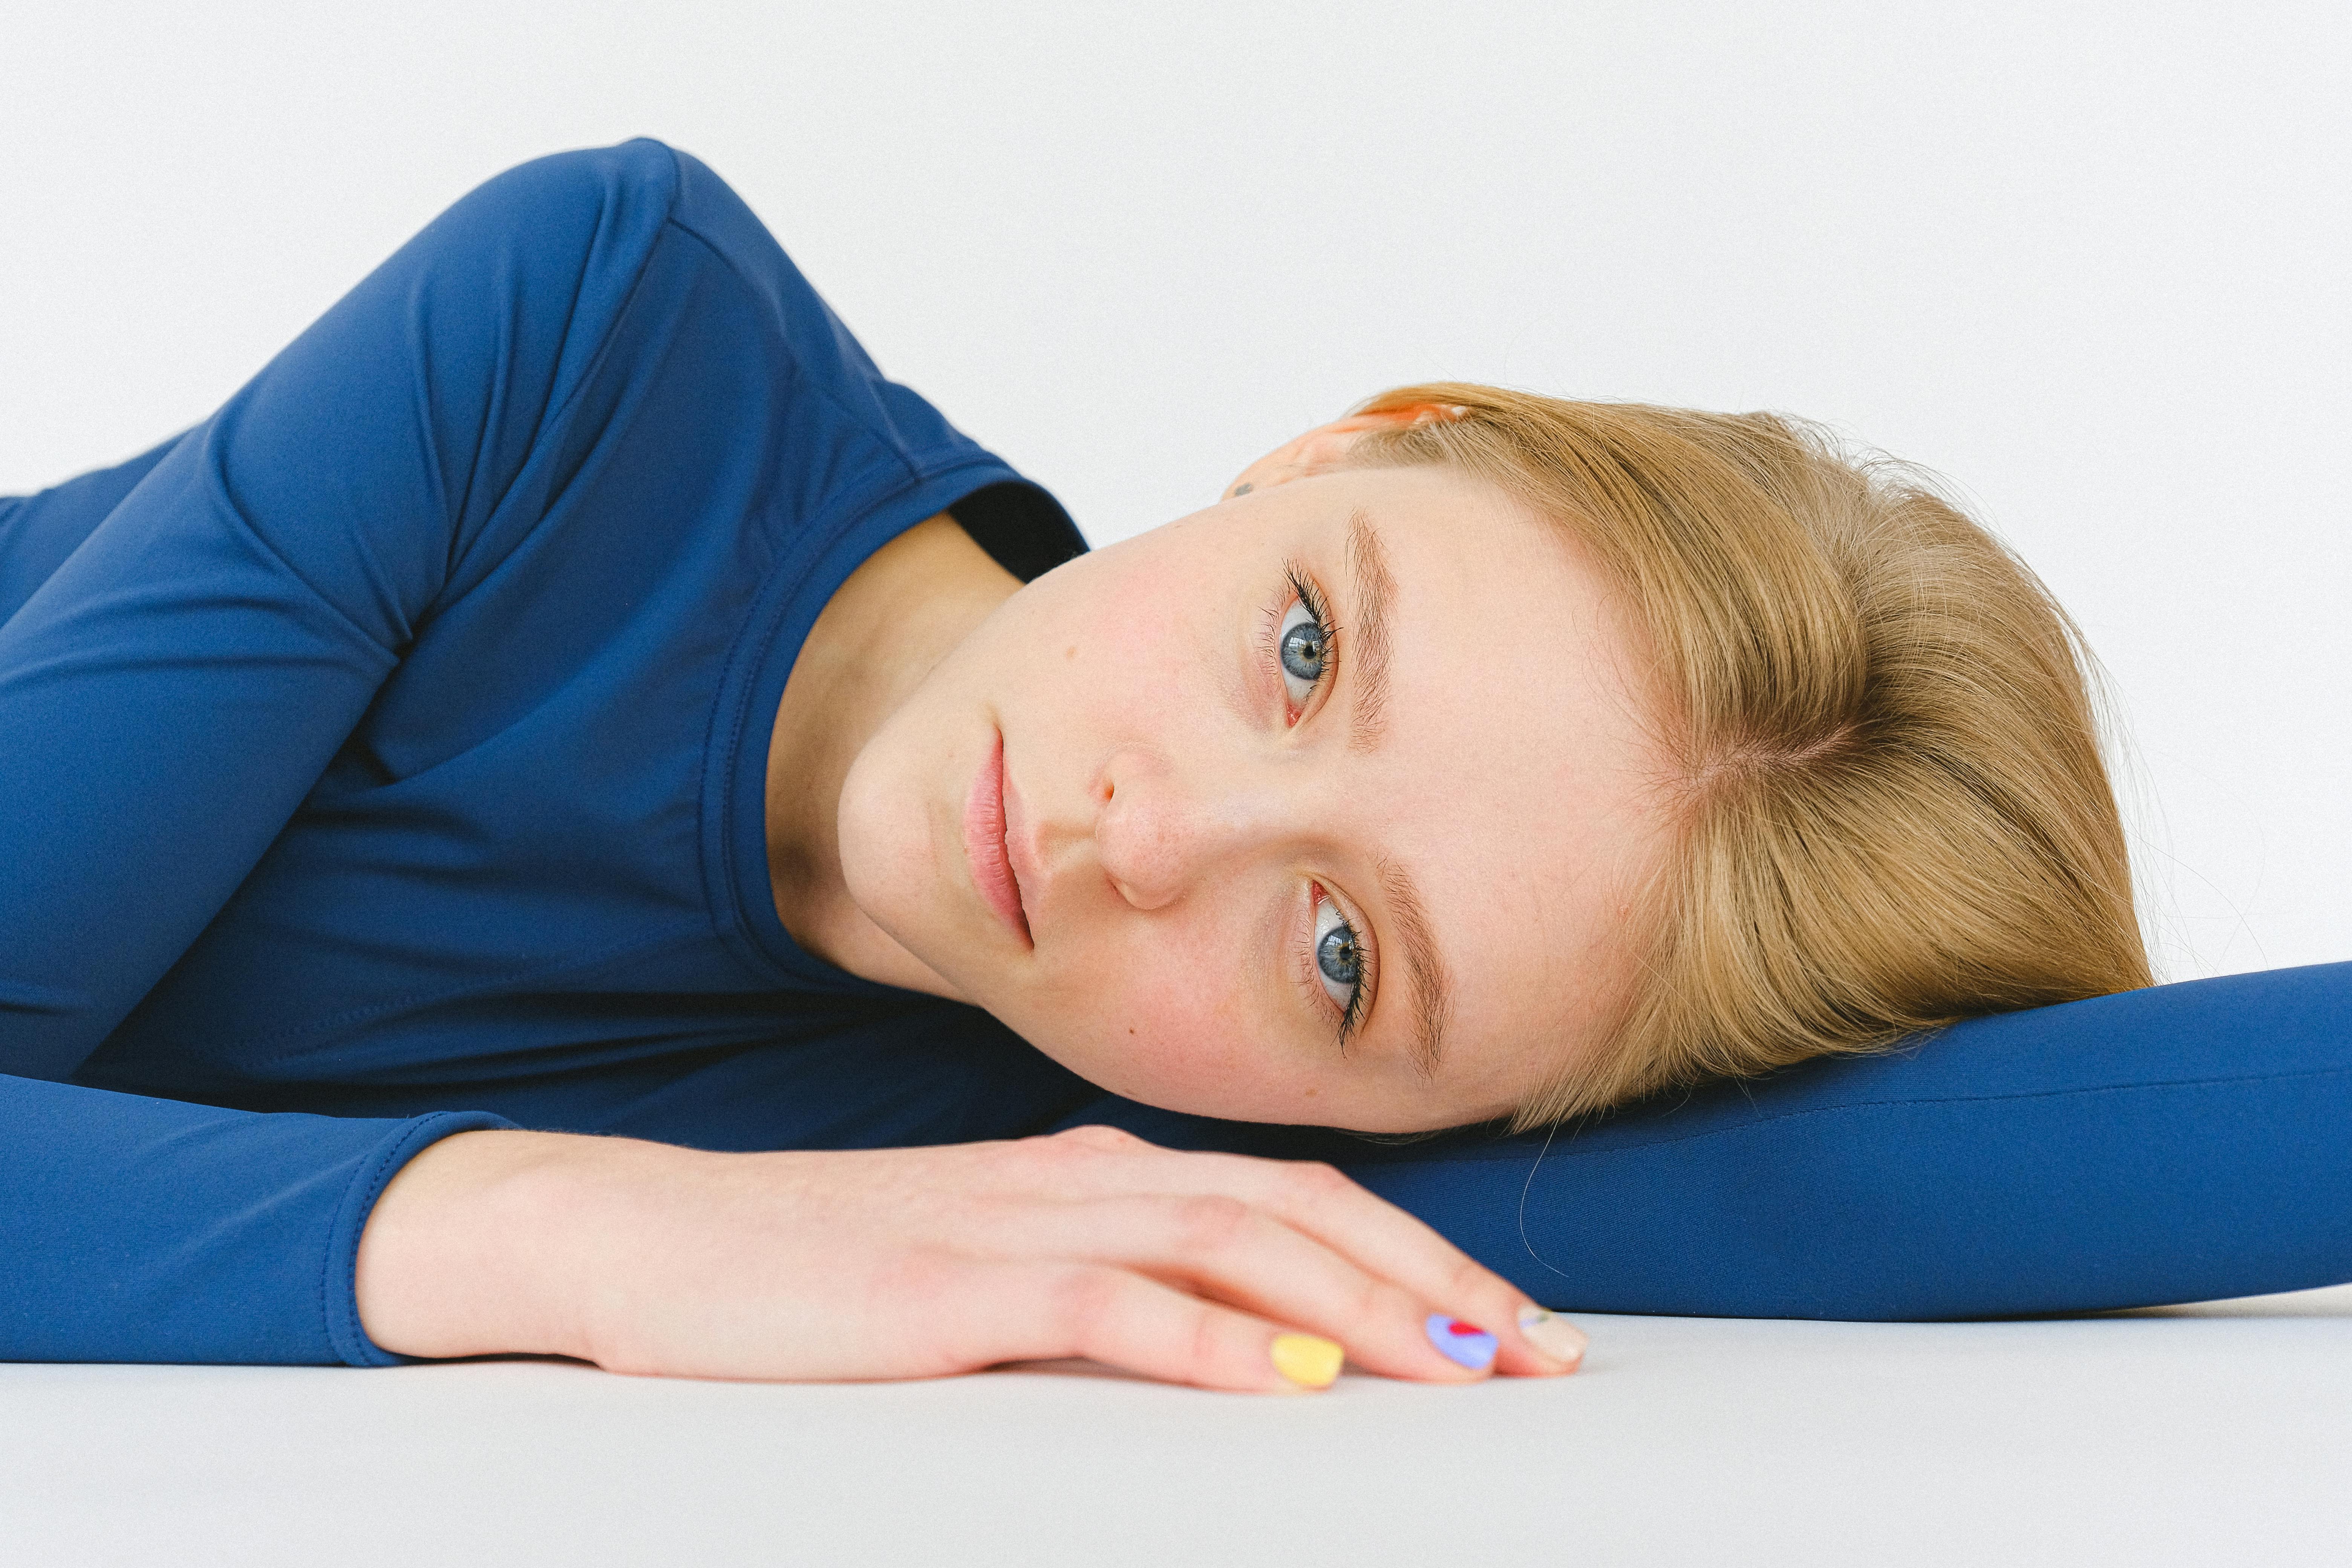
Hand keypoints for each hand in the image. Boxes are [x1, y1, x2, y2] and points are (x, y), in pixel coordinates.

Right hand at [355, 1124, 1587, 1391]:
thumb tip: (1250, 1336)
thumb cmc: (813, 1261)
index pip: (1293, 1193)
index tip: (1506, 1319)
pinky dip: (1207, 1341)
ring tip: (1460, 1364)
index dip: (1414, 1250)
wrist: (643, 1233)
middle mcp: (1073, 1180)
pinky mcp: (944, 1289)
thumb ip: (1107, 1277)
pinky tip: (1281, 1380)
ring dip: (1357, 1306)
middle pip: (1296, 1209)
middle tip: (1539, 1351)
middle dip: (1433, 1279)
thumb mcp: (983, 1257)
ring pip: (1229, 1246)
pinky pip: (1104, 1306)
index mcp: (1087, 1171)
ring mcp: (1009, 1228)